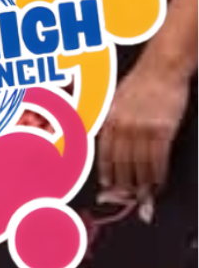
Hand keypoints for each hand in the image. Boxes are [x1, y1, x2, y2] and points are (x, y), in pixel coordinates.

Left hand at [100, 53, 191, 197]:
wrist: (162, 69)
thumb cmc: (140, 83)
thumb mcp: (116, 101)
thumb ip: (112, 122)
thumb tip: (110, 144)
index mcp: (109, 120)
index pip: (105, 153)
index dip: (106, 172)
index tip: (108, 186)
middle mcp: (123, 127)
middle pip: (122, 163)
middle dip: (124, 184)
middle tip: (127, 198)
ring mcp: (142, 130)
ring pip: (141, 165)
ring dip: (142, 184)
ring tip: (143, 196)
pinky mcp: (162, 131)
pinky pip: (158, 159)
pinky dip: (158, 174)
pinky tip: (158, 183)